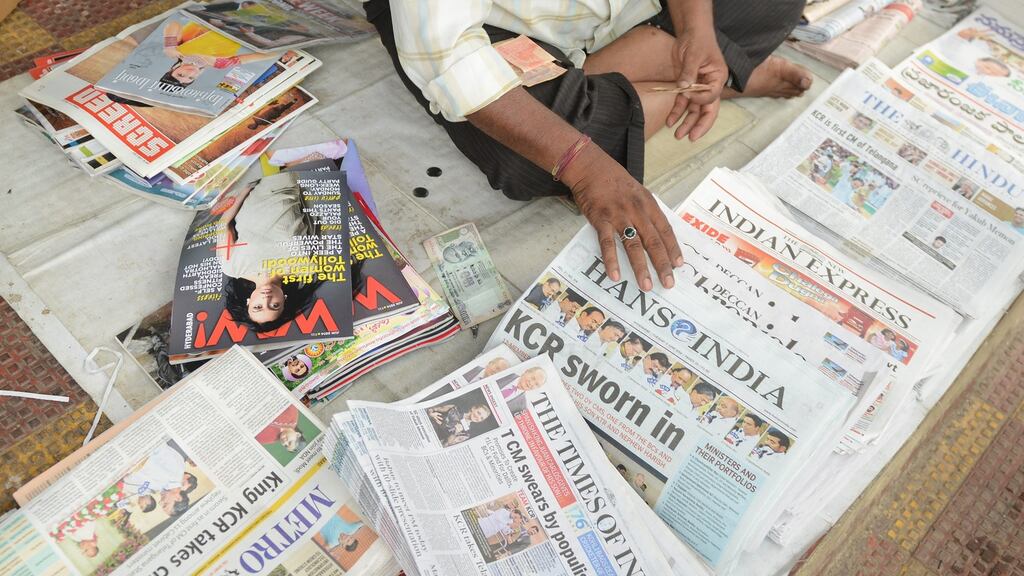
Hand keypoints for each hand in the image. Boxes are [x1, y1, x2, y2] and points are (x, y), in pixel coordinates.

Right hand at [565, 148, 682, 291]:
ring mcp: (619, 216)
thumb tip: (656, 234)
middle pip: (653, 242)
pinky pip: (607, 243)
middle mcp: (637, 211)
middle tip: (668, 283)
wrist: (591, 168)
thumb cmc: (614, 181)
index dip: (673, 249)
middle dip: (662, 265)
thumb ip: (646, 212)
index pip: (665, 230)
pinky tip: (614, 275)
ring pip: (634, 246)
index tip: (679, 266)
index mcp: (649, 204)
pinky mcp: (601, 220)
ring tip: (646, 286)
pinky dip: (612, 260)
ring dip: (641, 268)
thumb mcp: (638, 193)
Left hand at [667, 20, 727, 140]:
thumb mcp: (694, 55)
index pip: (711, 96)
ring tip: (677, 135)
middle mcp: (710, 86)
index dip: (699, 99)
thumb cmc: (698, 40)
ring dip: (686, 123)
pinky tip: (669, 121)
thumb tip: (683, 89)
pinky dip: (676, 112)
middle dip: (699, 125)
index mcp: (718, 78)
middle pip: (708, 110)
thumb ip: (689, 73)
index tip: (687, 94)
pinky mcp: (687, 86)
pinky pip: (683, 103)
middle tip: (691, 138)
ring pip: (695, 110)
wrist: (690, 32)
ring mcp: (699, 87)